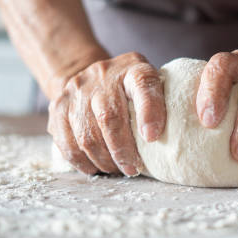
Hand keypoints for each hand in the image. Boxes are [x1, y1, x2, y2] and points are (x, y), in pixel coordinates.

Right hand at [48, 52, 165, 175]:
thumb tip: (179, 144)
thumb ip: (164, 106)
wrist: (91, 77)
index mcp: (134, 68)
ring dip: (104, 160)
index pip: (143, 84)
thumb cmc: (132, 91)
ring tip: (116, 169)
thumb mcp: (152, 87)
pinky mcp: (58, 106)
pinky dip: (82, 162)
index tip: (153, 137)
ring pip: (87, 135)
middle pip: (109, 117)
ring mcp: (78, 89)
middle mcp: (104, 75)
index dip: (149, 111)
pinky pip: (67, 143)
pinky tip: (96, 167)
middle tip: (133, 169)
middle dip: (123, 151)